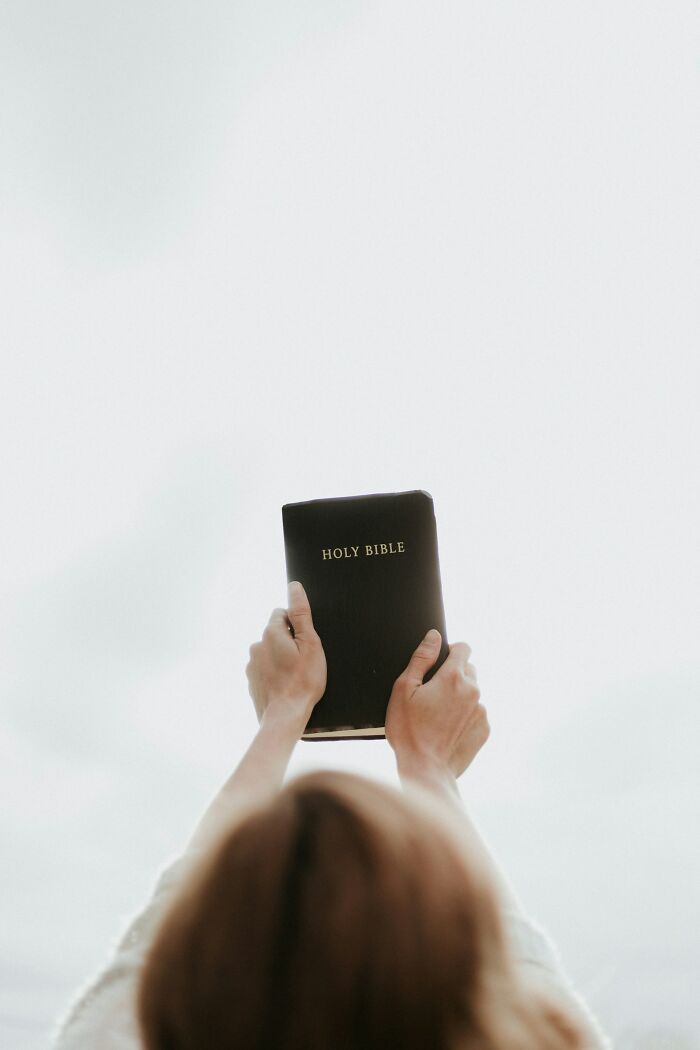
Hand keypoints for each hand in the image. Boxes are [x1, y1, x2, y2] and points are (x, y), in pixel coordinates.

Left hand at [245, 581, 326, 732]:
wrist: (285, 716)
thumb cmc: (302, 681)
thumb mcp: (310, 644)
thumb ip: (301, 613)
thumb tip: (294, 587)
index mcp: (270, 633)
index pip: (281, 613)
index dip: (296, 625)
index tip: (305, 642)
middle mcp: (256, 645)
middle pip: (275, 634)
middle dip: (288, 642)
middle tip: (303, 661)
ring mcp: (251, 664)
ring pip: (269, 652)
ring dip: (280, 658)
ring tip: (295, 676)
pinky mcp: (251, 681)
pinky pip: (264, 670)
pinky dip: (274, 674)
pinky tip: (285, 686)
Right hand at [385, 630, 488, 779]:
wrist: (426, 770)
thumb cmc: (409, 731)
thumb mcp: (404, 689)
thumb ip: (421, 658)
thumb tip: (434, 637)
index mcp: (453, 677)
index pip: (463, 648)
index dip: (450, 651)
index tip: (440, 662)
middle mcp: (473, 691)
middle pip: (468, 670)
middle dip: (453, 676)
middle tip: (432, 695)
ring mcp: (481, 711)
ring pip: (472, 693)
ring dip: (459, 697)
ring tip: (438, 716)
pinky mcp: (485, 729)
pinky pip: (476, 713)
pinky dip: (465, 716)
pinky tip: (447, 729)